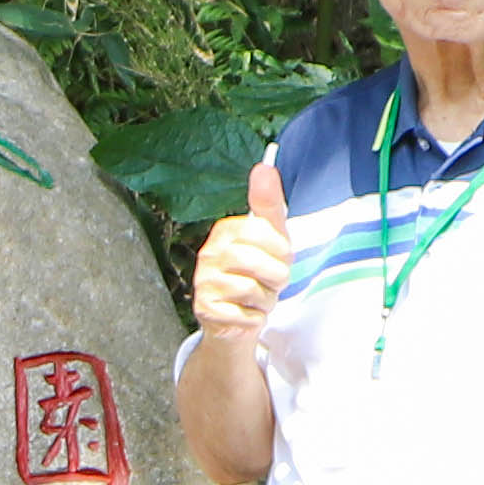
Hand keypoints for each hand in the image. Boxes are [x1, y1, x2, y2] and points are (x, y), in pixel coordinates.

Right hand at [188, 150, 292, 337]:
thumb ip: (269, 204)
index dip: (280, 249)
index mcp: (224, 231)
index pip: (259, 232)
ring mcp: (203, 283)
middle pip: (255, 262)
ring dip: (266, 299)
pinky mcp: (206, 310)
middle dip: (275, 276)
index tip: (279, 257)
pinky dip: (255, 317)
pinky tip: (247, 313)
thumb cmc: (256, 274)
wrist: (237, 319)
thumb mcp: (270, 238)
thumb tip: (264, 165)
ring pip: (251, 290)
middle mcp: (208, 254)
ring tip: (259, 297)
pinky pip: (245, 315)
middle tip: (271, 281)